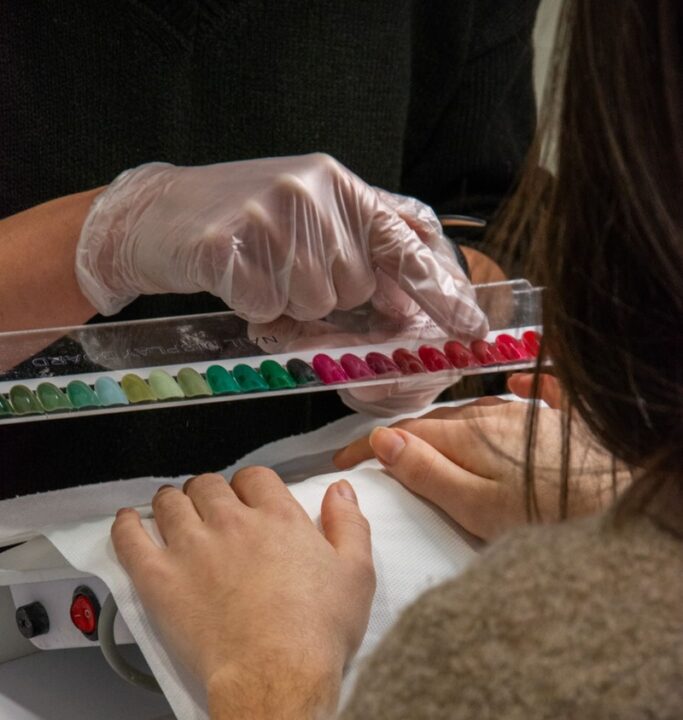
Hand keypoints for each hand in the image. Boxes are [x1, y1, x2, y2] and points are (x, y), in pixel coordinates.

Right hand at [76, 154, 485, 340]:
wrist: (155, 213)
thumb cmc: (240, 221)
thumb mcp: (309, 214)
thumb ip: (359, 247)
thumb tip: (403, 298)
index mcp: (338, 183)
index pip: (405, 241)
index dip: (439, 289)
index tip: (472, 329)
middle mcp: (313, 191)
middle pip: (353, 288)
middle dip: (322, 295)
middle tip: (282, 268)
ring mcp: (271, 215)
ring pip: (312, 304)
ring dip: (285, 303)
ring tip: (256, 269)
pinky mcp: (231, 245)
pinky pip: (266, 309)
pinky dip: (251, 307)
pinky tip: (232, 278)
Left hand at [113, 470, 374, 719]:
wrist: (276, 679)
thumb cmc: (318, 635)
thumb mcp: (357, 574)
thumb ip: (349, 525)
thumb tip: (340, 491)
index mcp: (279, 518)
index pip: (255, 478)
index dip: (250, 487)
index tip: (248, 502)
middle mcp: (231, 523)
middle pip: (209, 486)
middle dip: (209, 494)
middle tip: (211, 513)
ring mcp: (191, 548)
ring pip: (169, 503)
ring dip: (172, 504)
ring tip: (174, 516)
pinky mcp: (159, 579)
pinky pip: (130, 538)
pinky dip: (127, 526)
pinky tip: (130, 524)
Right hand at [334, 398, 628, 539]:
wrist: (620, 505)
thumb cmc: (548, 515)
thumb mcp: (474, 504)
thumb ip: (426, 471)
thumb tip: (384, 440)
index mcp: (468, 436)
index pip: (404, 434)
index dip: (368, 446)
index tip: (342, 460)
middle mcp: (496, 416)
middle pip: (438, 422)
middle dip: (404, 437)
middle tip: (376, 458)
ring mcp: (530, 416)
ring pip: (477, 413)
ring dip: (448, 426)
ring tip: (428, 442)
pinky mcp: (564, 423)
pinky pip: (537, 395)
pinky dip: (519, 391)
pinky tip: (518, 384)